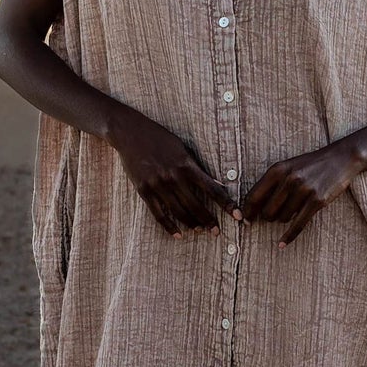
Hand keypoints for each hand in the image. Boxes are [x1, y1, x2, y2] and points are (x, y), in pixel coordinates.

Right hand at [110, 110, 237, 237]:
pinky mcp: (143, 190)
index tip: (237, 215)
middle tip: (216, 231)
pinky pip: (158, 213)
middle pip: (196, 204)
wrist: (129, 132)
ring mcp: (157, 184)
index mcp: (186, 164)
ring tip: (199, 231)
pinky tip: (177, 234)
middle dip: (208, 220)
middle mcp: (173, 176)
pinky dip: (169, 226)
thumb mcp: (182, 149)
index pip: (212, 188)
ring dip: (191, 224)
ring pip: (178, 211)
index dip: (226, 204)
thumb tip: (218, 184)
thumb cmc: (159, 138)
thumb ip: (198, 168)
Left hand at [240, 141, 360, 246]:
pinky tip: (282, 244)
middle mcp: (289, 179)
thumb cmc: (311, 165)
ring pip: (283, 218)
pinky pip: (298, 224)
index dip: (247, 212)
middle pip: (267, 211)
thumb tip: (254, 208)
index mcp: (277, 170)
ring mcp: (304, 190)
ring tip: (294, 208)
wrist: (341, 158)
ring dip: (285, 219)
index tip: (246, 221)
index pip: (254, 196)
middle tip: (274, 215)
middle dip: (268, 217)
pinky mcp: (317, 201)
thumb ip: (272, 184)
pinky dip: (289, 236)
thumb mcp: (288, 167)